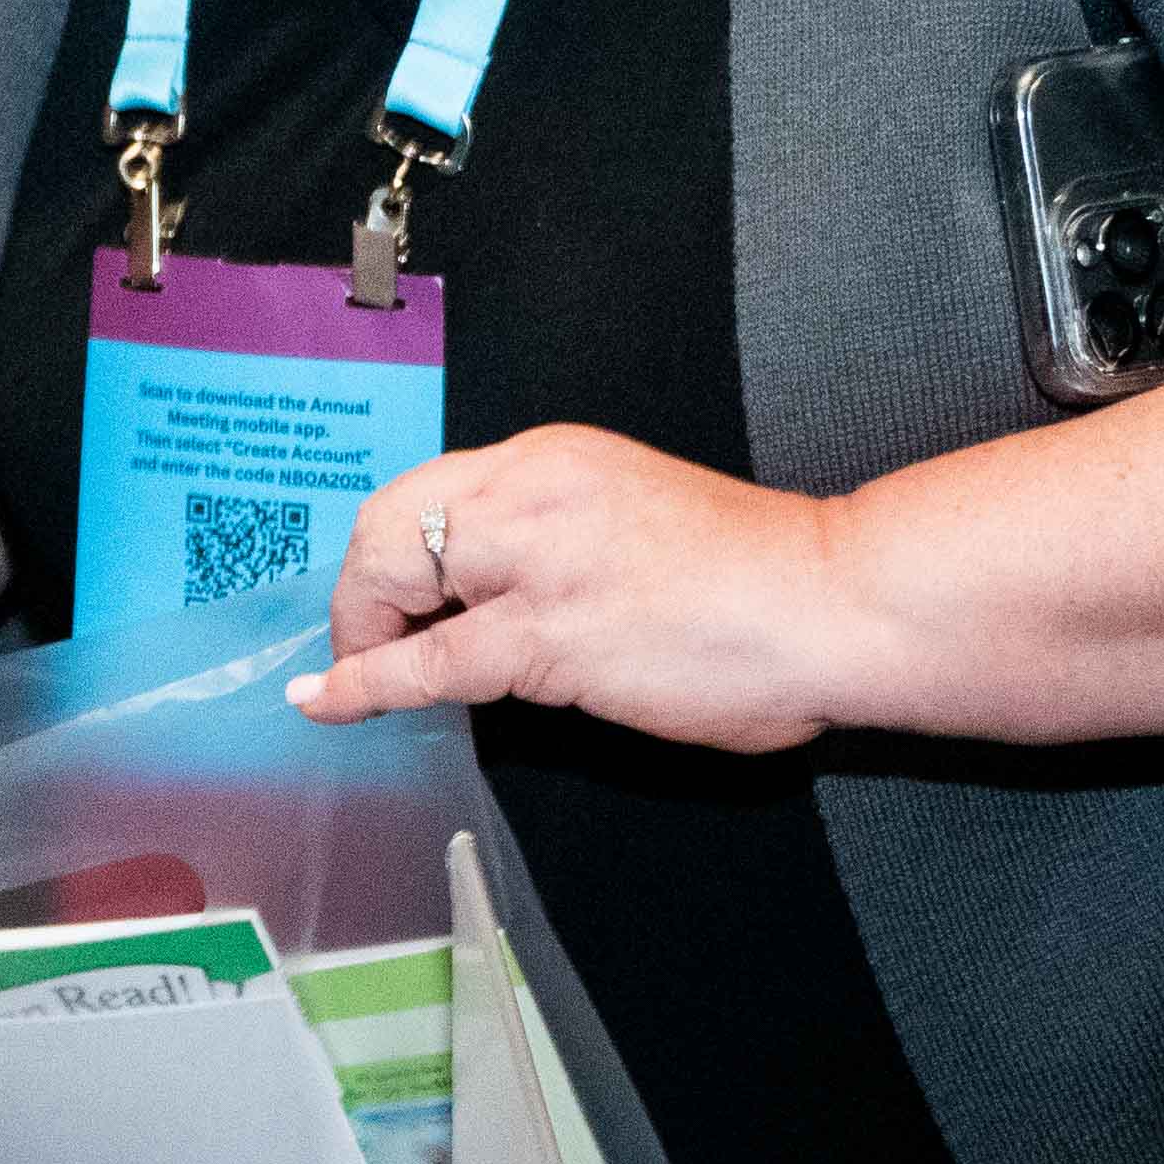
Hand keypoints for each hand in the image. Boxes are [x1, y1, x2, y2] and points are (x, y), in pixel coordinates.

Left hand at [284, 426, 897, 755]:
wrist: (832, 602)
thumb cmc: (762, 578)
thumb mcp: (637, 520)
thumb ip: (564, 542)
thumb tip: (507, 597)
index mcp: (557, 459)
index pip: (432, 488)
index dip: (393, 544)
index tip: (387, 588)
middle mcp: (534, 490)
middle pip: (390, 520)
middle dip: (360, 584)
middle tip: (363, 635)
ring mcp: (537, 559)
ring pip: (389, 574)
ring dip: (358, 628)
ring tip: (354, 669)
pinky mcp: (547, 634)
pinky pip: (424, 661)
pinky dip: (362, 683)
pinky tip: (331, 703)